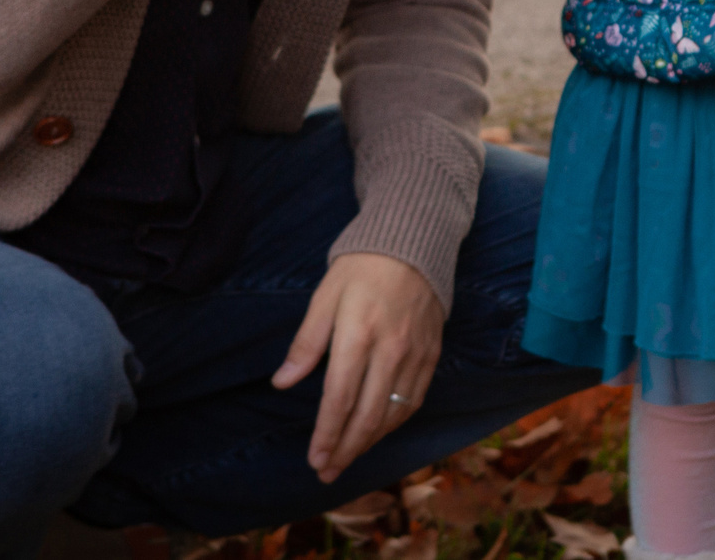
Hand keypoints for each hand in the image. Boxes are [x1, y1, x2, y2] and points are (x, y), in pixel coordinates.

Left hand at [273, 251, 446, 482]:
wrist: (415, 243)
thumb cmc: (361, 268)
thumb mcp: (325, 297)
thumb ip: (306, 343)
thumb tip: (282, 383)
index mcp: (359, 334)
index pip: (340, 398)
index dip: (326, 434)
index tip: (314, 459)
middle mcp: (391, 350)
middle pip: (368, 415)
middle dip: (345, 450)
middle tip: (327, 471)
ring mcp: (416, 354)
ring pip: (393, 413)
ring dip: (369, 442)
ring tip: (347, 458)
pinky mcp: (432, 354)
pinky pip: (414, 400)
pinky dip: (394, 423)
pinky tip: (377, 432)